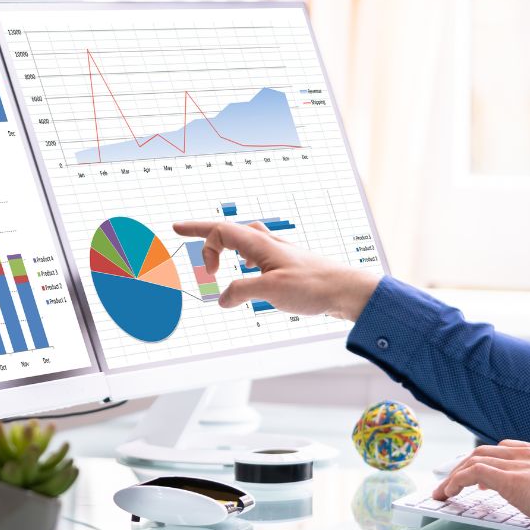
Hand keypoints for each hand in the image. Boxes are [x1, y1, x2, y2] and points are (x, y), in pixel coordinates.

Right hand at [172, 220, 381, 320]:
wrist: (346, 290)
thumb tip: (221, 299)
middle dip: (205, 234)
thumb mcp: (270, 291)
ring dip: (225, 246)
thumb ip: (241, 292)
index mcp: (259, 243)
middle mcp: (267, 243)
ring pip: (244, 240)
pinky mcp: (287, 264)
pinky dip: (242, 258)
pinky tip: (248, 271)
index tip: (183, 239)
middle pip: (229, 230)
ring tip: (214, 259)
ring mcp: (278, 252)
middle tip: (183, 234)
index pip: (220, 230)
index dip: (199, 234)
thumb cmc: (313, 286)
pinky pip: (256, 253)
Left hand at [433, 440, 529, 529]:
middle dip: (469, 464)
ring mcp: (518, 463)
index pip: (511, 449)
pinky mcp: (508, 478)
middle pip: (488, 450)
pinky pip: (472, 473)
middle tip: (457, 480)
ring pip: (476, 458)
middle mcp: (529, 452)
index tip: (487, 476)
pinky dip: (455, 481)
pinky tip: (448, 492)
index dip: (495, 460)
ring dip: (456, 473)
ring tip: (445, 490)